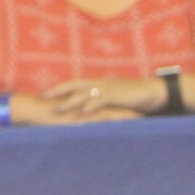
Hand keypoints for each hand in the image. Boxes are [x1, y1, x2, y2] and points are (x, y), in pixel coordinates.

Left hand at [42, 76, 165, 117]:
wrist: (152, 92)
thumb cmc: (131, 97)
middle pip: (73, 85)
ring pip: (85, 93)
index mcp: (97, 83)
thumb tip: (87, 109)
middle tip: (41, 96)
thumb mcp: (113, 99)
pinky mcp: (117, 96)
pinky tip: (83, 111)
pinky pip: (102, 100)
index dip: (58, 88)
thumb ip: (99, 102)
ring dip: (70, 101)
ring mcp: (107, 89)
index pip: (73, 84)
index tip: (43, 93)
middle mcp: (99, 84)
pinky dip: (92, 105)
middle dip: (57, 90)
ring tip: (58, 108)